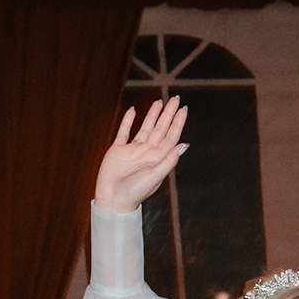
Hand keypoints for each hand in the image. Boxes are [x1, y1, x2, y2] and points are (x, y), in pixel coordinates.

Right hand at [94, 97, 187, 214]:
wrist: (113, 200)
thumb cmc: (135, 192)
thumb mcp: (155, 176)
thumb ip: (169, 160)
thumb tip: (184, 144)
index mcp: (158, 158)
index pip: (171, 136)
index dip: (177, 122)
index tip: (183, 109)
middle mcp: (147, 152)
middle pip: (160, 129)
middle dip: (168, 114)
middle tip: (175, 98)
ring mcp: (133, 150)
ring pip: (145, 128)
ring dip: (152, 115)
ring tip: (159, 102)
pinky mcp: (118, 150)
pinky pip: (124, 132)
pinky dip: (128, 121)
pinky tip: (133, 111)